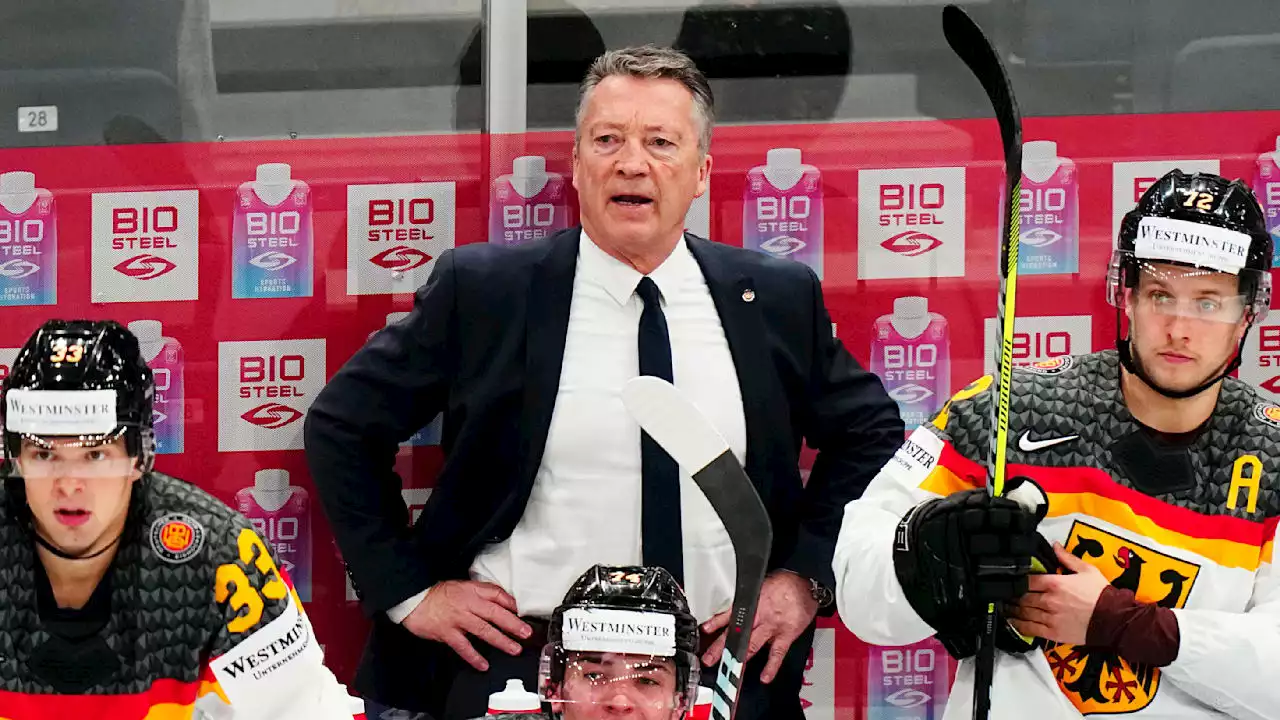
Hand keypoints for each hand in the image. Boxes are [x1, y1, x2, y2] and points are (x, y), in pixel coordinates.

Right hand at [401, 580, 532, 670]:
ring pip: (483, 630)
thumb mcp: (463, 585)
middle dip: (513, 624)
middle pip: (495, 613)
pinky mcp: (447, 633)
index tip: (524, 612)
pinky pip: (463, 646)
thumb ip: (482, 592)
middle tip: (526, 633)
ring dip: (500, 640)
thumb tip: (505, 601)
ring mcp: (458, 619)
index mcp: (472, 591)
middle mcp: (468, 604)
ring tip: (513, 649)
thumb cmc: (439, 594)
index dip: (512, 604)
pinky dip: (474, 657)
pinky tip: (483, 664)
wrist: (414, 599)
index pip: (497, 595)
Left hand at [700, 570, 819, 683]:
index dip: (716, 622)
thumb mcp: (760, 586)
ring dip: (739, 658)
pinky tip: (765, 677)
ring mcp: (772, 627)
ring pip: (752, 645)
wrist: (805, 582)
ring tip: (729, 670)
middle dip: (721, 647)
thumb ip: (748, 599)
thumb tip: (735, 609)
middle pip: (736, 633)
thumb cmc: (784, 583)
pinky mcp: (787, 634)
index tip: (705, 631)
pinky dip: (771, 666)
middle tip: (708, 659)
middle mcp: (760, 616)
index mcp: (751, 602)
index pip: (730, 614)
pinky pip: (777, 653)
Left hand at [1006, 544, 1109, 645]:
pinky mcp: (1053, 633)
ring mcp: (1050, 617)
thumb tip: (1055, 546)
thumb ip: (1067, 558)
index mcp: (1055, 583)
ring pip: (1022, 613)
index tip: (1013, 581)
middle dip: (1012, 596)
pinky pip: (1029, 629)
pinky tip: (1012, 622)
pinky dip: (1018, 625)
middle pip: (1021, 597)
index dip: (1017, 580)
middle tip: (1006, 595)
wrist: (1114, 619)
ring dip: (1011, 610)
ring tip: (1005, 607)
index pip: (1026, 580)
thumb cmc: (1102, 595)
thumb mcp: (1087, 570)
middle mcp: (1049, 600)